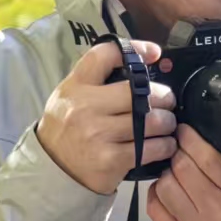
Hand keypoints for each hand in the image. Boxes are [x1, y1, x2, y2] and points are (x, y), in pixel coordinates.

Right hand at [36, 40, 176, 194]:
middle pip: (140, 91)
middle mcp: (85, 107)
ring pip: (152, 121)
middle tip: (167, 102)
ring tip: (166, 124)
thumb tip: (141, 61)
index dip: (135, 49)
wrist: (52, 170)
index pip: (105, 55)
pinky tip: (164, 144)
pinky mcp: (111, 160)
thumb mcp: (71, 95)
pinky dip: (165, 146)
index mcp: (76, 86)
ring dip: (167, 122)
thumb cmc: (68, 128)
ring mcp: (98, 134)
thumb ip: (98, 79)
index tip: (154, 53)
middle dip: (163, 96)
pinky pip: (152, 148)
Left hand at [146, 123, 220, 220]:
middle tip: (180, 145)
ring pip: (165, 186)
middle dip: (178, 151)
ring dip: (168, 173)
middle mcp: (218, 212)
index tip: (185, 130)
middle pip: (183, 168)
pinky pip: (155, 209)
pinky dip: (157, 194)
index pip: (208, 159)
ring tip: (176, 170)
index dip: (192, 139)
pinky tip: (167, 189)